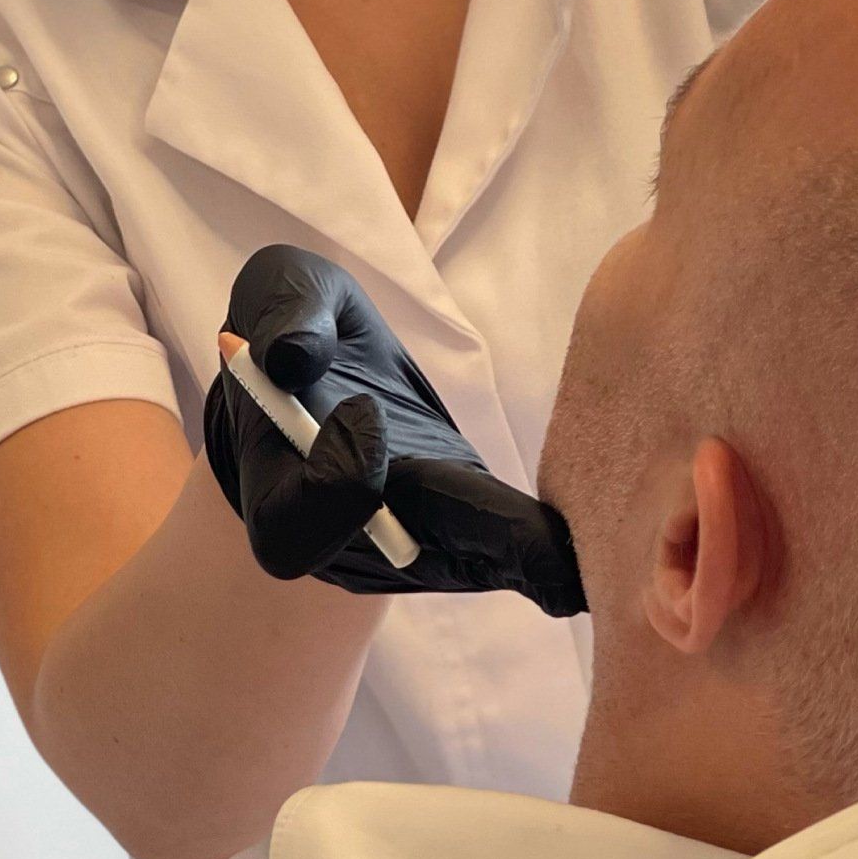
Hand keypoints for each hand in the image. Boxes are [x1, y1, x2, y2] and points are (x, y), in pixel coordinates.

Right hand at [203, 244, 585, 617]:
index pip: (297, 522)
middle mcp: (338, 529)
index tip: (365, 411)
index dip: (333, 480)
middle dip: (477, 555)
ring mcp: (395, 538)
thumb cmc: (300, 321)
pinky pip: (490, 551)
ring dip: (520, 561)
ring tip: (577, 567)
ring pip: (459, 564)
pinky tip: (578, 558)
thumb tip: (294, 357)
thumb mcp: (285, 292)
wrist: (315, 365)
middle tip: (550, 563)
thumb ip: (290, 317)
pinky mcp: (446, 529)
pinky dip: (533, 552)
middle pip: (398, 560)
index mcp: (279, 476)